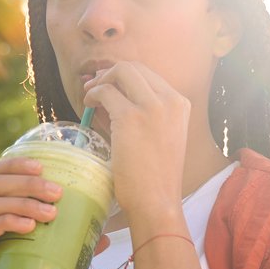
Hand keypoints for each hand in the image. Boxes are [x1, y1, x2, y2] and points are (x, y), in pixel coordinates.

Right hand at [0, 156, 60, 268]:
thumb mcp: (26, 260)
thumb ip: (57, 245)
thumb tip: (100, 239)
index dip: (15, 165)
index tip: (44, 166)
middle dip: (29, 183)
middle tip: (57, 192)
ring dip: (25, 203)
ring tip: (51, 213)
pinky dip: (8, 222)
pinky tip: (29, 226)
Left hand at [81, 62, 188, 225]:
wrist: (157, 201)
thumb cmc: (155, 176)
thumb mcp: (161, 136)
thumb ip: (145, 113)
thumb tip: (113, 94)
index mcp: (180, 104)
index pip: (149, 74)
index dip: (125, 76)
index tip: (110, 85)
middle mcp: (170, 100)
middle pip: (134, 67)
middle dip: (111, 73)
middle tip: (96, 87)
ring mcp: (152, 107)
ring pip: (120, 72)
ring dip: (100, 81)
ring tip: (90, 96)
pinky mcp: (131, 117)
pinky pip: (105, 92)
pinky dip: (94, 95)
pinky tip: (89, 106)